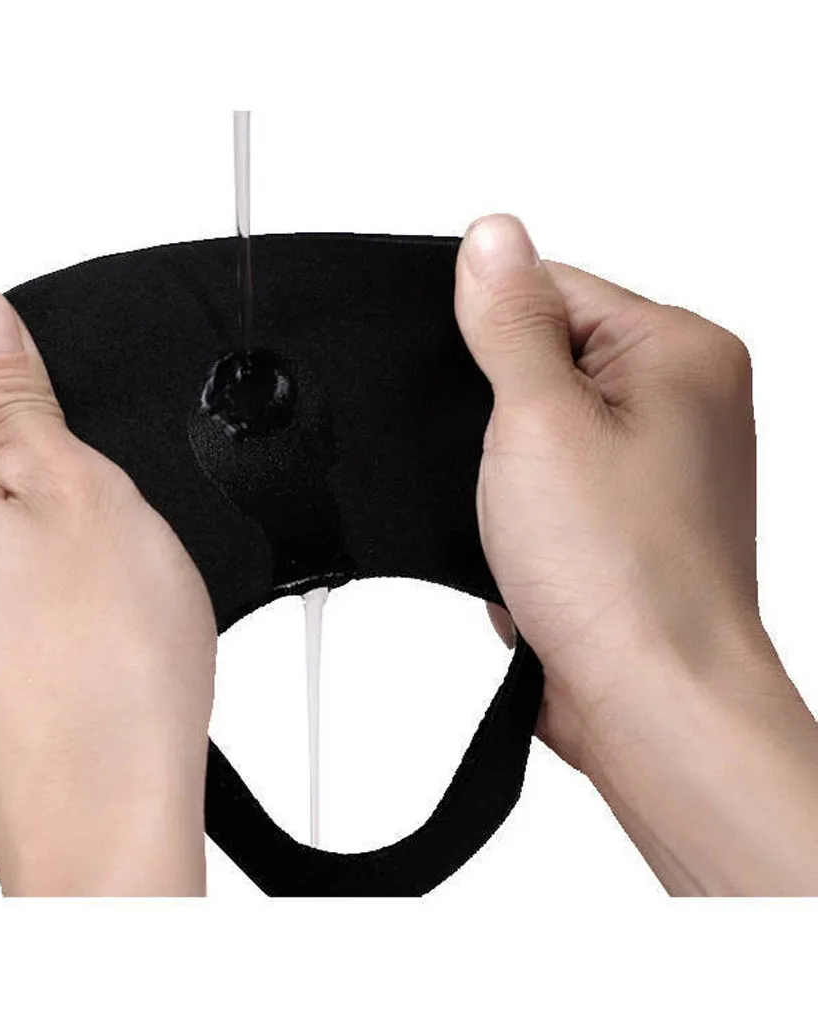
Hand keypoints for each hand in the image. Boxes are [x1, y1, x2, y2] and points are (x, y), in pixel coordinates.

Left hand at [0, 286, 216, 894]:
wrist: (105, 812)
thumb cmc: (100, 668)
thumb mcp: (76, 488)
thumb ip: (10, 394)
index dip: (14, 394)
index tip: (62, 443)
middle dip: (10, 466)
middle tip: (80, 525)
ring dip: (12, 532)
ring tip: (74, 589)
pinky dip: (2, 592)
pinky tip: (58, 632)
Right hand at [455, 215, 817, 894]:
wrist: (649, 700)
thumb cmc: (623, 574)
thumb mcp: (540, 421)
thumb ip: (510, 321)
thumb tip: (492, 235)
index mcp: (680, 350)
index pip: (551, 286)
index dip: (486, 335)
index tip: (474, 396)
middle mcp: (680, 400)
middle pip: (541, 360)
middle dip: (496, 419)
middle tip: (511, 475)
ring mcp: (655, 463)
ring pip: (534, 433)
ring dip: (503, 477)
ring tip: (530, 524)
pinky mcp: (626, 515)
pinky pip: (544, 486)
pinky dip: (518, 515)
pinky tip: (531, 552)